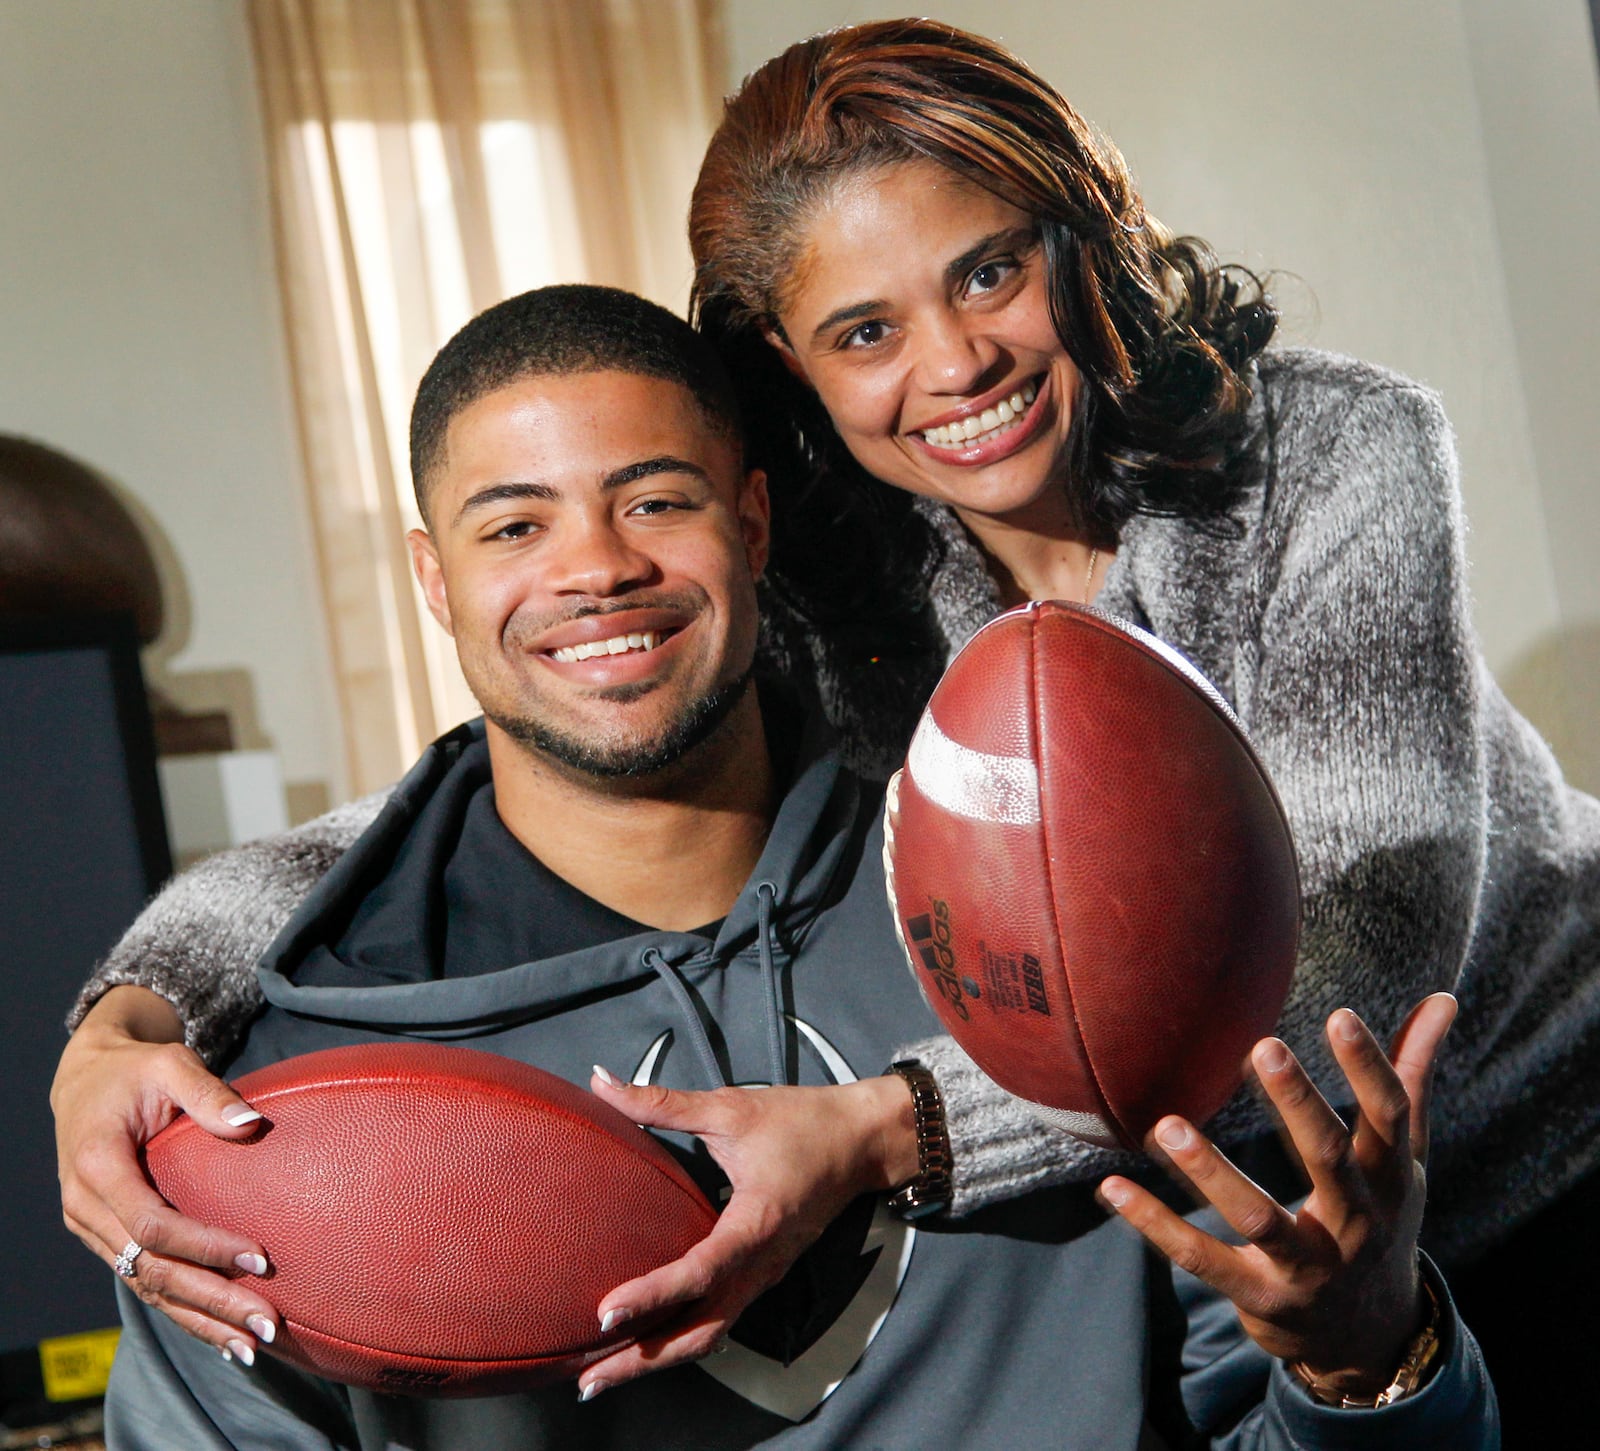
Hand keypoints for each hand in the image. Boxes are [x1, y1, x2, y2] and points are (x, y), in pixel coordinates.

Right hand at [51, 986, 279, 1362]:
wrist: (86, 1078)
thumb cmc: (136, 1068)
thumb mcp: (170, 1064)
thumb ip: (207, 1093)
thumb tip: (251, 1124)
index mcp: (97, 1167)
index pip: (152, 1225)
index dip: (205, 1246)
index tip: (261, 1258)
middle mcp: (86, 1208)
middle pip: (152, 1271)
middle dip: (212, 1301)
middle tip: (269, 1324)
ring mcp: (92, 1229)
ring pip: (147, 1288)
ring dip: (200, 1320)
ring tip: (252, 1346)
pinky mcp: (106, 1237)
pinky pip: (144, 1282)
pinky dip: (183, 1311)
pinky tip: (221, 1335)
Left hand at [576, 1068, 918, 1397]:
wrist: (862, 1139)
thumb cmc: (801, 1121)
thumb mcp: (729, 1107)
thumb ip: (660, 1102)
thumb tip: (601, 1082)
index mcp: (757, 1222)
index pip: (698, 1272)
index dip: (652, 1294)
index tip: (605, 1312)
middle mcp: (763, 1262)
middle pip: (700, 1330)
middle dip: (643, 1359)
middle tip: (588, 1380)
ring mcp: (766, 1274)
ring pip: (710, 1333)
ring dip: (659, 1358)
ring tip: (605, 1374)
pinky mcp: (765, 1274)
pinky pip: (721, 1319)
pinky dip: (682, 1338)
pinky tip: (648, 1343)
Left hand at [1099, 992, 1455, 1397]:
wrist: (1368, 1339)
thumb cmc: (1377, 1219)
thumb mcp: (1402, 1160)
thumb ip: (1412, 1079)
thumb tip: (1442, 999)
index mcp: (1390, 1180)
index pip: (1390, 1118)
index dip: (1370, 1068)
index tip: (1341, 1014)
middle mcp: (1356, 1224)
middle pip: (1328, 1158)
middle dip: (1298, 1104)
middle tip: (1263, 1045)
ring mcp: (1308, 1266)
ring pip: (1258, 1218)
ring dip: (1211, 1172)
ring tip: (1165, 1124)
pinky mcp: (1259, 1296)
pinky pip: (1202, 1259)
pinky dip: (1156, 1225)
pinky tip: (1113, 1188)